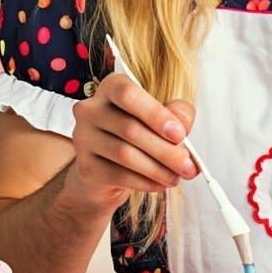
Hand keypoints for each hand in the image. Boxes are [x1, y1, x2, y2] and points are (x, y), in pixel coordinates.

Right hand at [66, 72, 196, 209]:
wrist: (107, 170)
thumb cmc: (137, 136)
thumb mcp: (160, 119)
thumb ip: (176, 114)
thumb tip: (182, 124)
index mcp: (111, 87)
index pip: (128, 94)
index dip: (155, 114)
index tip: (179, 134)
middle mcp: (91, 109)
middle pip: (129, 128)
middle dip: (165, 150)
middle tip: (187, 165)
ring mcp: (84, 138)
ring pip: (124, 154)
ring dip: (157, 169)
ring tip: (177, 176)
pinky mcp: (85, 166)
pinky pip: (118, 175)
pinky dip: (144, 182)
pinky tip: (160, 184)